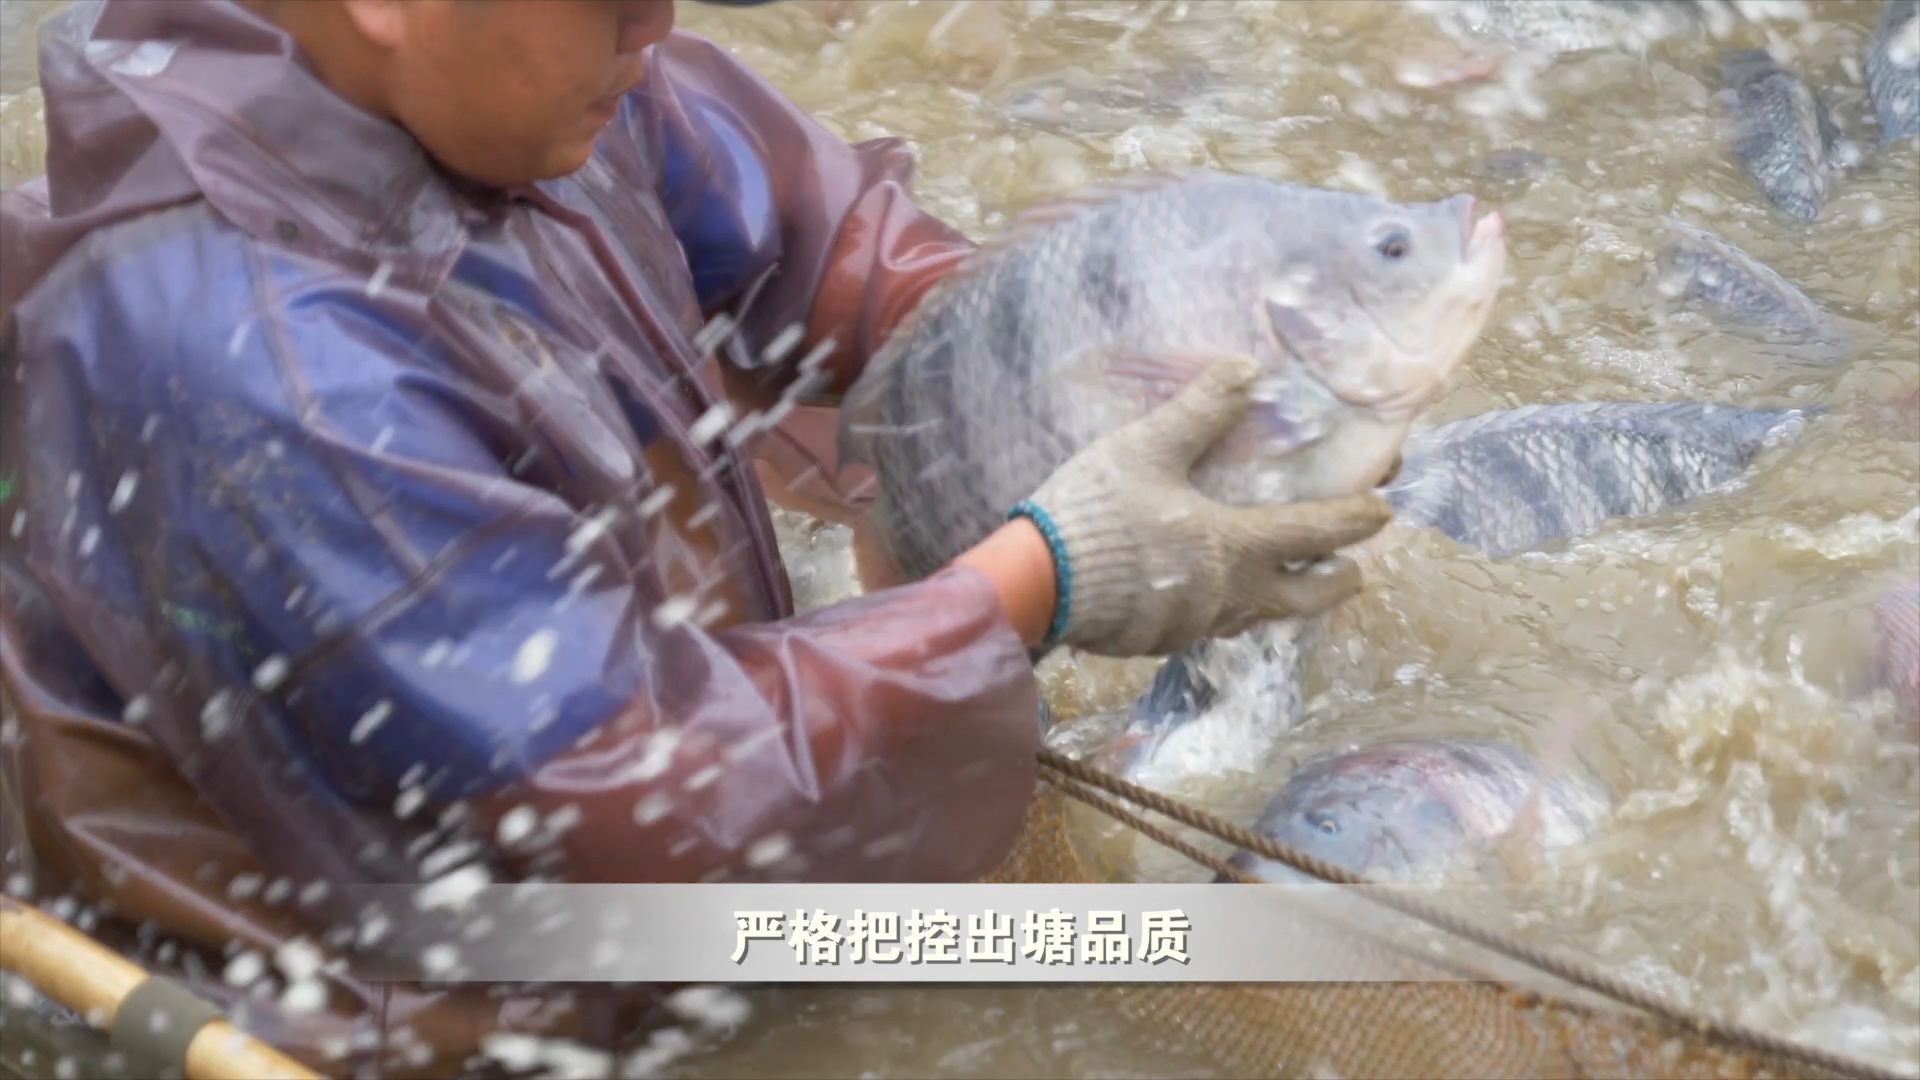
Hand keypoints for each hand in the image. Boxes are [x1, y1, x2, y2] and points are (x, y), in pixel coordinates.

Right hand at [1017, 355, 1392, 657]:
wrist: (1035, 585)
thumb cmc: (1096, 513)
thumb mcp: (1147, 448)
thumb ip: (1200, 411)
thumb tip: (1246, 368)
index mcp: (1234, 547)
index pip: (1313, 534)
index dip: (1353, 521)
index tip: (1382, 511)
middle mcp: (1227, 597)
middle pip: (1302, 600)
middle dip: (1335, 584)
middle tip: (1354, 572)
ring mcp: (1192, 626)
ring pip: (1255, 618)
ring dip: (1278, 599)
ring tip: (1279, 582)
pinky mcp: (1157, 642)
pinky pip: (1206, 628)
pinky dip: (1222, 611)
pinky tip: (1207, 597)